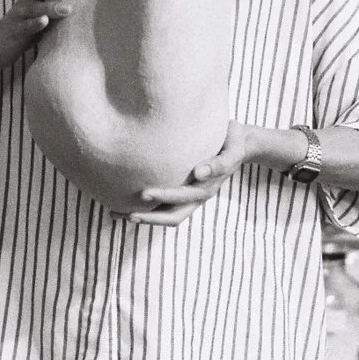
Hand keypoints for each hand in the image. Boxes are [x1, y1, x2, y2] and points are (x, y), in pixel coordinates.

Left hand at [125, 121, 252, 226]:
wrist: (242, 143)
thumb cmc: (234, 142)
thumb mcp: (232, 150)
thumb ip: (219, 162)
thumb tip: (198, 173)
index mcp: (207, 187)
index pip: (183, 198)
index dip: (165, 197)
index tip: (144, 194)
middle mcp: (198, 195)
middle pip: (172, 216)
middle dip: (149, 217)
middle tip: (124, 213)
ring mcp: (192, 196)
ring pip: (167, 215)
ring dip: (144, 217)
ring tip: (117, 214)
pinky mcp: (186, 190)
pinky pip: (165, 205)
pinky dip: (147, 208)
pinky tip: (125, 201)